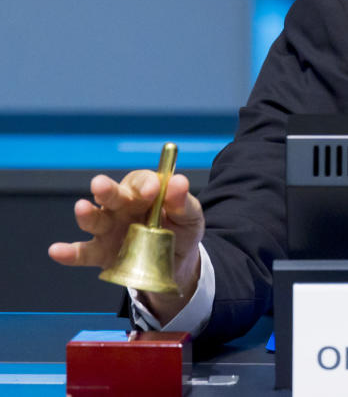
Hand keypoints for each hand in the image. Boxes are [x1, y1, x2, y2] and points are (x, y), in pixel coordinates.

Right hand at [48, 170, 204, 324]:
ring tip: (81, 208)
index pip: (140, 181)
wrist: (176, 264)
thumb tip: (178, 181)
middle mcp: (122, 207)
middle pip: (112, 195)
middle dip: (106, 189)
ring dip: (87, 214)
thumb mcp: (191, 215)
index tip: (152, 189)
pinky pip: (83, 253)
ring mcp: (109, 230)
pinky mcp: (102, 254)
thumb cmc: (182, 230)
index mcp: (145, 193)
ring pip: (95, 220)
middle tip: (100, 184)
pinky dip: (69, 253)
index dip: (144, 183)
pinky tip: (57, 251)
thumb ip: (183, 201)